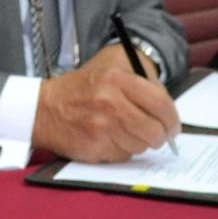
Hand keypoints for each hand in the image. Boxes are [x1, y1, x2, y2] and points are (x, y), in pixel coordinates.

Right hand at [31, 45, 178, 161]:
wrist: (45, 108)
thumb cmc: (85, 85)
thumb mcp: (113, 62)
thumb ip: (144, 75)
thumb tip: (167, 105)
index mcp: (117, 78)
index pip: (160, 104)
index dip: (172, 119)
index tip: (172, 125)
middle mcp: (109, 102)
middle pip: (154, 131)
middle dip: (160, 135)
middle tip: (156, 133)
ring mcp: (101, 128)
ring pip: (141, 146)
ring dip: (140, 142)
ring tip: (126, 130)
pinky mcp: (94, 147)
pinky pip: (124, 156)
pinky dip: (123, 150)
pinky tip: (112, 138)